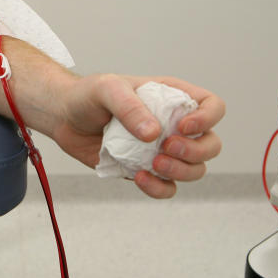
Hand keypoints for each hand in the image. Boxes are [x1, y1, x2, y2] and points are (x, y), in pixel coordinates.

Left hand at [49, 74, 224, 198]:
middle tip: (165, 147)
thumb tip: (154, 135)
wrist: (64, 118)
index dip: (208, 119)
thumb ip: (130, 107)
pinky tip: (140, 177)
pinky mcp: (145, 170)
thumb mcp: (107, 89)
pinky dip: (159, 188)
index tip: (183, 126)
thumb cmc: (88, 95)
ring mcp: (162, 150)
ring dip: (181, 172)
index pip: (213, 106)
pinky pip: (167, 188)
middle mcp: (173, 125)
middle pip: (211, 144)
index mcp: (172, 98)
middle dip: (196, 151)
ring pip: (194, 170)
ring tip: (152, 164)